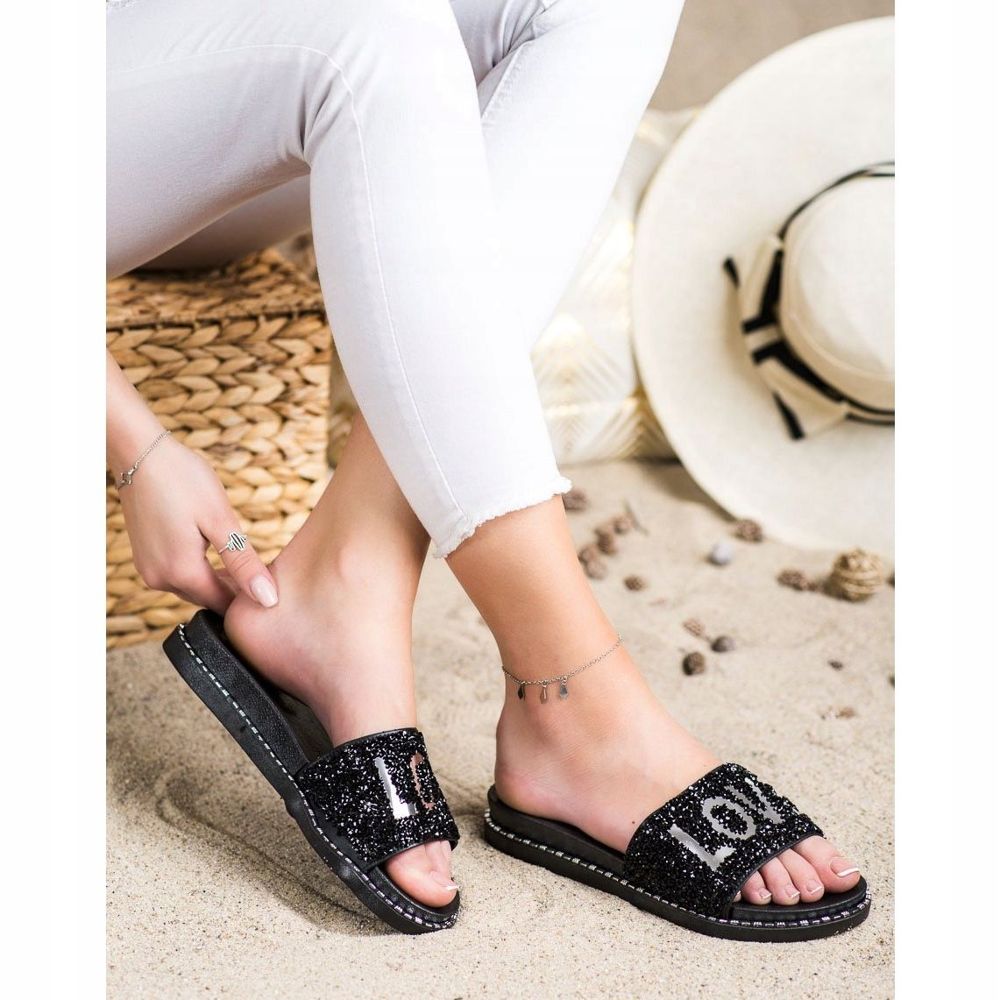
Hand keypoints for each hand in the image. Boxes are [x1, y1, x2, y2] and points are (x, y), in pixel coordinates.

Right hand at [117, 434, 278, 613]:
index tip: (274, 583)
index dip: (252, 598)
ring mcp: (149, 569)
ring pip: (194, 587)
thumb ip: (244, 564)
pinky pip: (179, 574)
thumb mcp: (221, 520)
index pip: (224, 605)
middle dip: (236, 589)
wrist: (139, 452)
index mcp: (181, 574)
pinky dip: (200, 569)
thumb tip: (268, 600)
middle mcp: (159, 580)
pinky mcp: (146, 557)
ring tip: (246, 558)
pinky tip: (219, 550)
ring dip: (219, 579)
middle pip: (208, 598)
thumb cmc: (182, 479)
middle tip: (264, 568)